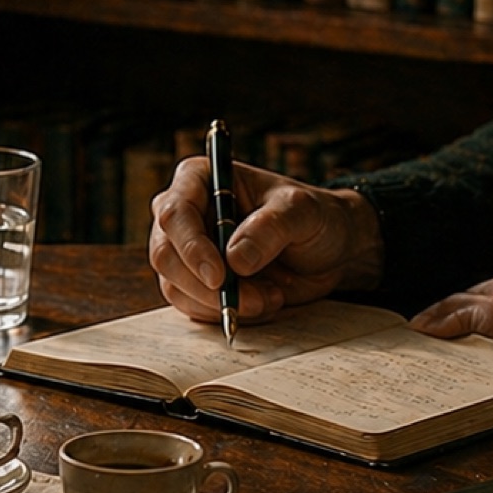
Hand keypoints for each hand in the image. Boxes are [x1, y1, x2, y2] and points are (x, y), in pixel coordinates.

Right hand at [149, 157, 384, 324]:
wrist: (327, 249)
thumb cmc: (314, 218)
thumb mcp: (303, 213)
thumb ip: (271, 228)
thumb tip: (234, 259)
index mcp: (201, 179)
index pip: (174, 213)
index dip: (191, 247)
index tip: (220, 276)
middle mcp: (185, 214)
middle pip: (165, 254)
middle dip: (206, 285)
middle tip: (251, 299)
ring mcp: (186, 251)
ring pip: (175, 286)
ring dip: (221, 303)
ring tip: (269, 297)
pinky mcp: (195, 283)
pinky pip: (192, 307)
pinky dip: (224, 313)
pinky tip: (260, 301)